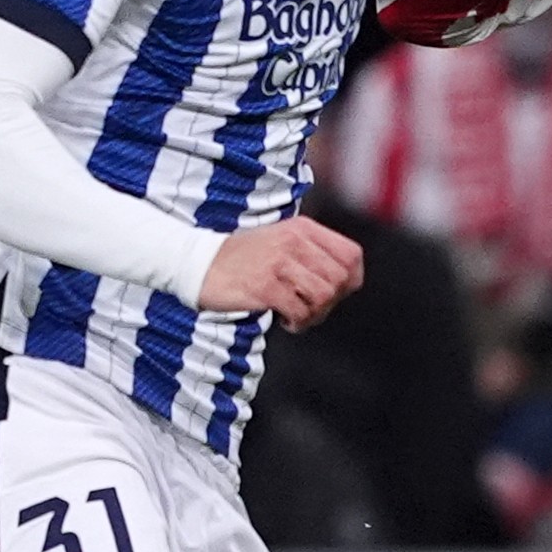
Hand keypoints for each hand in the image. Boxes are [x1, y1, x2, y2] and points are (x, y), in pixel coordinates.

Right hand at [199, 217, 365, 330]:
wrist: (199, 263)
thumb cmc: (244, 258)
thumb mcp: (283, 240)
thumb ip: (314, 253)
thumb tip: (347, 281)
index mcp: (303, 228)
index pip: (352, 255)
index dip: (351, 280)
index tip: (334, 293)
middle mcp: (295, 242)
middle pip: (341, 280)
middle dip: (332, 303)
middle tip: (312, 309)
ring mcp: (279, 263)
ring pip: (324, 296)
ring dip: (315, 315)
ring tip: (298, 316)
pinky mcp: (265, 286)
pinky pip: (300, 312)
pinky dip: (297, 323)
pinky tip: (285, 320)